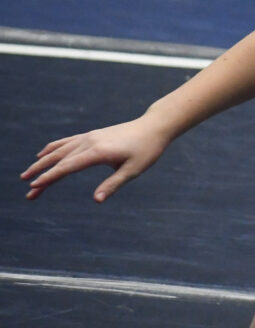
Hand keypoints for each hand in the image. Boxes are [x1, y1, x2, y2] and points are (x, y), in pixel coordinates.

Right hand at [21, 118, 170, 201]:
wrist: (154, 127)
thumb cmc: (147, 150)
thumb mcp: (133, 170)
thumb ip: (113, 184)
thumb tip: (96, 200)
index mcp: (98, 152)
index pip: (68, 167)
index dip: (50, 177)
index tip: (35, 186)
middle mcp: (90, 142)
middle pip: (59, 159)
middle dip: (41, 173)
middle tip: (27, 188)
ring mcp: (90, 136)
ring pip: (60, 150)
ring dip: (43, 162)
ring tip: (28, 174)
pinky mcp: (93, 134)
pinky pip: (67, 141)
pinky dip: (53, 148)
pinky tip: (44, 154)